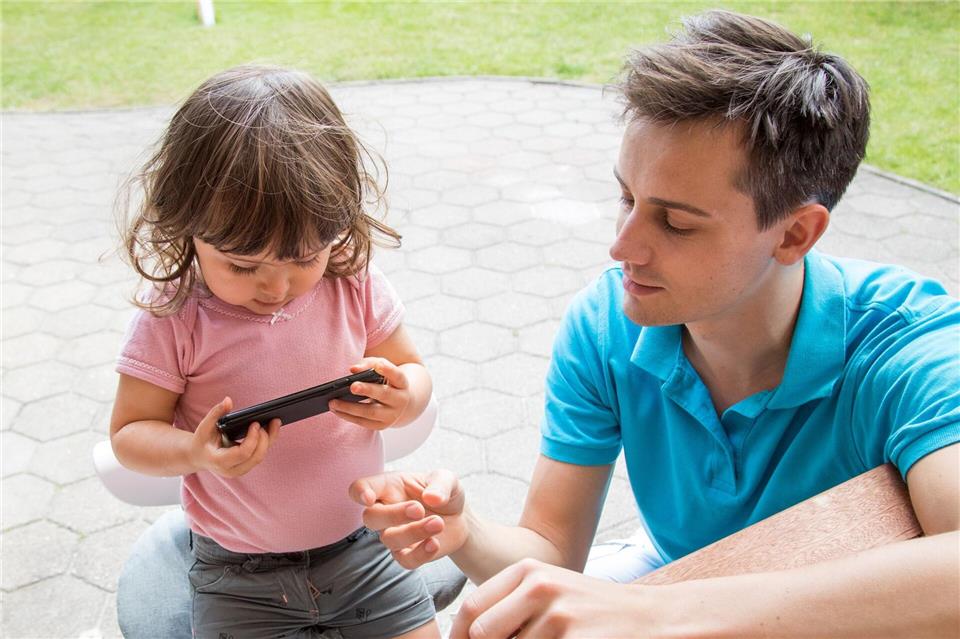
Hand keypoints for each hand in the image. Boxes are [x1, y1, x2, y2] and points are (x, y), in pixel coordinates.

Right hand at [187, 397, 280, 477]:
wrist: (197, 456)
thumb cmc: (202, 440)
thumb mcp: (205, 426)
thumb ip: (216, 412)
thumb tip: (228, 400)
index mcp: (219, 461)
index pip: (243, 453)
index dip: (252, 439)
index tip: (255, 424)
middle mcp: (231, 470)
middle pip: (256, 457)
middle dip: (265, 439)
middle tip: (271, 421)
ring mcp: (239, 470)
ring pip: (260, 457)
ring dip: (270, 440)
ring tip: (275, 422)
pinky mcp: (245, 466)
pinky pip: (259, 456)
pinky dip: (266, 442)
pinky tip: (271, 429)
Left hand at [329, 358, 413, 429]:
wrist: (399, 404)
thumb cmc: (385, 381)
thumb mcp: (381, 369)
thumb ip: (368, 365)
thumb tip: (353, 370)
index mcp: (402, 383)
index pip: (397, 376)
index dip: (389, 370)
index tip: (379, 365)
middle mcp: (401, 400)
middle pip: (384, 394)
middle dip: (368, 390)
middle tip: (352, 386)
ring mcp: (392, 415)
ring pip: (370, 411)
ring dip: (350, 407)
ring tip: (333, 402)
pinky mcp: (382, 426)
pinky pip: (363, 422)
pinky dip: (348, 416)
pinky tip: (336, 410)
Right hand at [349, 469, 468, 568]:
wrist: (458, 518)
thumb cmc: (444, 492)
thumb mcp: (448, 479)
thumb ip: (440, 484)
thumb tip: (431, 498)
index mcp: (389, 486)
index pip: (361, 488)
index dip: (359, 492)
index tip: (368, 498)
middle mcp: (385, 510)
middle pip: (370, 517)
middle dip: (392, 515)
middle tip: (419, 509)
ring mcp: (394, 533)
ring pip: (389, 539)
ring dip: (413, 532)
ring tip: (438, 523)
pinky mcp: (407, 553)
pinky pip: (405, 560)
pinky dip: (420, 554)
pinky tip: (435, 543)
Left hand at [451, 559, 652, 638]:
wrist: (646, 617)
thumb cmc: (587, 609)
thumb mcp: (547, 592)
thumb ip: (508, 606)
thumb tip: (467, 633)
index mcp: (527, 571)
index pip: (472, 608)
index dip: (459, 636)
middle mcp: (540, 587)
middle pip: (483, 633)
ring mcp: (559, 616)